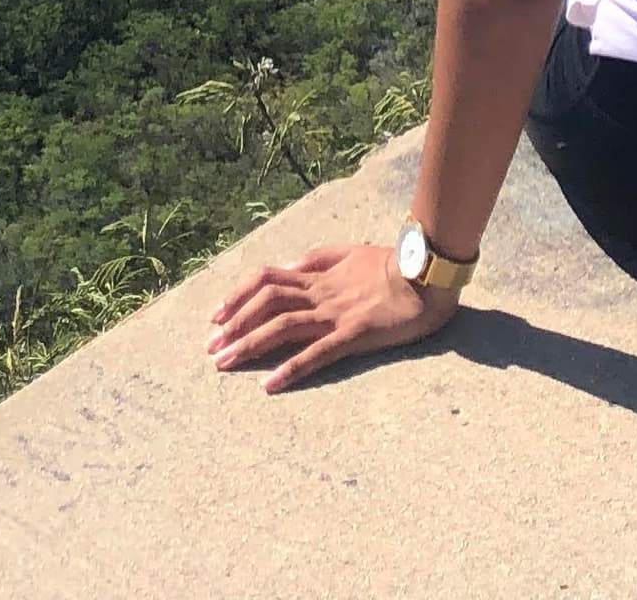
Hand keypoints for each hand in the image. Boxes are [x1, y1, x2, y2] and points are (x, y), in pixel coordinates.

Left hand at [204, 241, 455, 392]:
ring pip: (283, 327)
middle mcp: (320, 294)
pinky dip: (290, 368)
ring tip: (225, 364)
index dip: (237, 296)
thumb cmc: (393, 265)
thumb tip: (285, 267)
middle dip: (234, 325)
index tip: (216, 316)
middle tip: (210, 349)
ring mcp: (336, 315)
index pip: (267, 280)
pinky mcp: (354, 335)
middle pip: (267, 304)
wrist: (426, 274)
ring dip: (249, 345)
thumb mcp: (349, 251)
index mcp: (318, 276)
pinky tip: (269, 385)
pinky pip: (317, 353)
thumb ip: (316, 258)